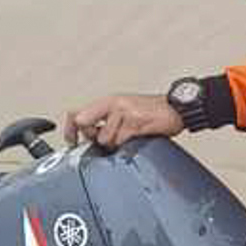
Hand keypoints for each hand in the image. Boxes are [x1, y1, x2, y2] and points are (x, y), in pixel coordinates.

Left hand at [63, 92, 181, 149]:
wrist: (176, 108)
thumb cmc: (151, 112)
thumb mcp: (123, 111)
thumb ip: (104, 121)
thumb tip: (87, 137)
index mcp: (107, 101)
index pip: (76, 113)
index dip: (70, 129)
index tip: (71, 141)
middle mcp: (113, 103)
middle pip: (85, 125)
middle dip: (95, 137)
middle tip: (111, 136)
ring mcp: (124, 112)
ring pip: (106, 138)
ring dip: (117, 143)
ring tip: (132, 134)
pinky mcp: (135, 121)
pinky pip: (123, 141)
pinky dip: (130, 144)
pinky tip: (140, 135)